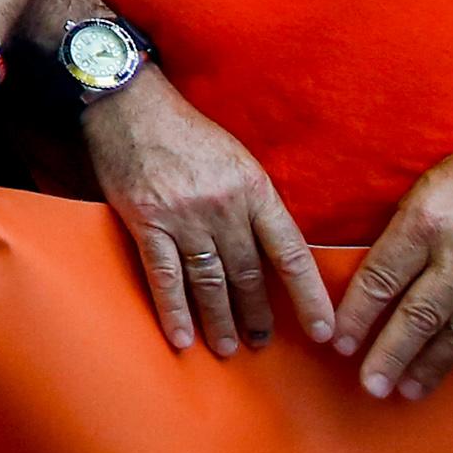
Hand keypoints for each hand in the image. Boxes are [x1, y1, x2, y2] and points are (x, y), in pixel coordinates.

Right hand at [81, 69, 335, 360]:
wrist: (130, 104)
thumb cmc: (187, 132)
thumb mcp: (238, 160)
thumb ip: (255, 203)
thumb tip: (271, 251)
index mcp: (254, 189)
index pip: (291, 254)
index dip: (309, 296)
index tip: (322, 330)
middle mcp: (224, 207)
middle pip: (248, 275)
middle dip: (257, 315)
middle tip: (262, 343)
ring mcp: (183, 217)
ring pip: (210, 281)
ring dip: (220, 321)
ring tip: (228, 347)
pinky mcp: (146, 222)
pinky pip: (165, 276)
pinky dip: (174, 311)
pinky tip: (182, 337)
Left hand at [330, 142, 452, 400]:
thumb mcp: (423, 194)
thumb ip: (400, 241)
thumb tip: (371, 291)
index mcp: (427, 222)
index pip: (381, 279)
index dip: (357, 317)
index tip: (340, 344)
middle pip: (418, 316)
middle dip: (390, 356)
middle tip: (371, 386)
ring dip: (429, 367)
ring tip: (407, 390)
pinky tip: (448, 361)